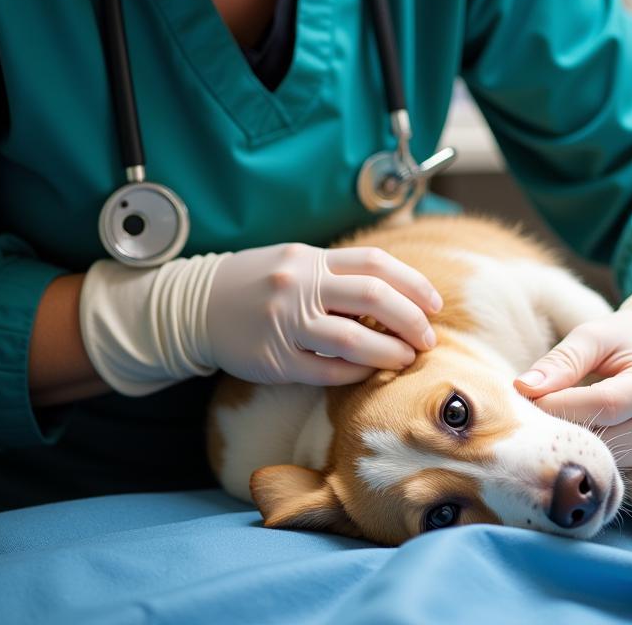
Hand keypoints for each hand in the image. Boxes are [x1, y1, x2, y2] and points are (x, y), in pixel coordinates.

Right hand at [80, 244, 442, 396]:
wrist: (197, 306)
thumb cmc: (260, 284)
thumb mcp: (298, 263)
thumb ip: (340, 274)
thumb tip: (400, 296)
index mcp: (310, 258)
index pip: (376, 264)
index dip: (413, 284)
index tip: (434, 304)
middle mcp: (300, 286)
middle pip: (374, 298)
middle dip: (411, 320)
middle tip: (428, 338)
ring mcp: (286, 323)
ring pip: (354, 341)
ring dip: (390, 353)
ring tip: (406, 359)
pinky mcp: (275, 360)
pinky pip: (327, 371)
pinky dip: (356, 374)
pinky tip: (368, 373)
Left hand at [513, 307, 631, 472]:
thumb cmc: (630, 339)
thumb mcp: (597, 335)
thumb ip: (563, 361)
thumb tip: (524, 387)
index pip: (604, 405)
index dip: (559, 405)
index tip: (525, 398)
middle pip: (604, 439)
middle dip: (561, 427)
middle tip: (530, 412)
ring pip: (607, 460)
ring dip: (574, 444)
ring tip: (553, 420)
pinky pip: (618, 469)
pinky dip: (593, 455)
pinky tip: (579, 434)